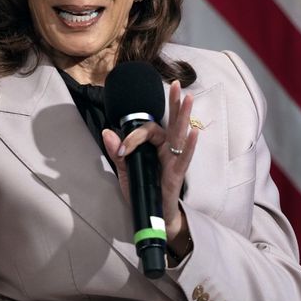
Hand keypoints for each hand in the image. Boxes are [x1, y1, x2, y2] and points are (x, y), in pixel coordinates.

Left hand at [102, 80, 198, 244]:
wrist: (152, 216)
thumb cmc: (143, 192)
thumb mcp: (124, 171)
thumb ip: (117, 152)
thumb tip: (107, 131)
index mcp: (155, 147)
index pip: (146, 131)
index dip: (132, 137)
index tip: (121, 151)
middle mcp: (167, 150)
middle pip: (171, 123)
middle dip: (175, 103)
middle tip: (178, 84)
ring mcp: (174, 160)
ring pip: (180, 135)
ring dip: (184, 116)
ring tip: (189, 97)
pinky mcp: (177, 174)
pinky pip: (184, 158)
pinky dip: (190, 146)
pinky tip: (194, 132)